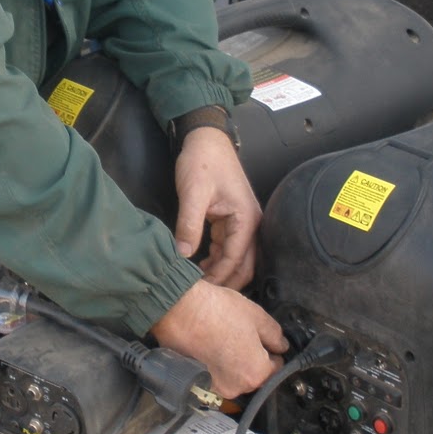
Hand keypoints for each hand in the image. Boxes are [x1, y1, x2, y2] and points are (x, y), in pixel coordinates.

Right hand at [149, 280, 287, 398]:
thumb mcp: (257, 316)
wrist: (179, 309)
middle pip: (254, 374)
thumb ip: (275, 335)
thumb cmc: (215, 311)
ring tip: (225, 337)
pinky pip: (215, 375)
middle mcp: (237, 387)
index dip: (272, 350)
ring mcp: (215, 386)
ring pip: (234, 375)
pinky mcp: (197, 380)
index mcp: (256, 373)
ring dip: (233, 361)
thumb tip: (280, 345)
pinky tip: (212, 344)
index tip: (265, 340)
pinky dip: (216, 364)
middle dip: (252, 357)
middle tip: (242, 334)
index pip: (276, 367)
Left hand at [172, 126, 261, 291]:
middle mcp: (250, 224)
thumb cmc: (202, 161)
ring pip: (237, 259)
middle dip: (226, 282)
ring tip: (198, 283)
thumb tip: (182, 255)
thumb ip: (189, 225)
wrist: (205, 139)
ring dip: (221, 272)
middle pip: (245, 266)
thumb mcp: (192, 193)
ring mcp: (243, 223)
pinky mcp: (233, 221)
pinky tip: (200, 266)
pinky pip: (229, 248)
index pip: (235, 260)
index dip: (218, 278)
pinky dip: (218, 260)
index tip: (200, 291)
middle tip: (201, 294)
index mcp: (246, 219)